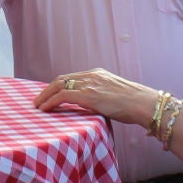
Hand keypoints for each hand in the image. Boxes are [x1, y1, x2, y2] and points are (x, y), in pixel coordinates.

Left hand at [35, 68, 161, 126]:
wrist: (143, 103)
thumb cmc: (135, 104)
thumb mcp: (116, 95)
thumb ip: (103, 96)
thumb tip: (96, 107)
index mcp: (98, 74)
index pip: (72, 77)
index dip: (59, 86)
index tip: (51, 94)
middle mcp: (92, 75)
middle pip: (62, 79)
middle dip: (48, 89)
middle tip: (39, 100)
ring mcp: (89, 84)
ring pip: (59, 85)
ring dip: (45, 95)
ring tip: (38, 105)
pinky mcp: (88, 95)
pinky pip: (62, 96)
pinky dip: (51, 101)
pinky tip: (45, 109)